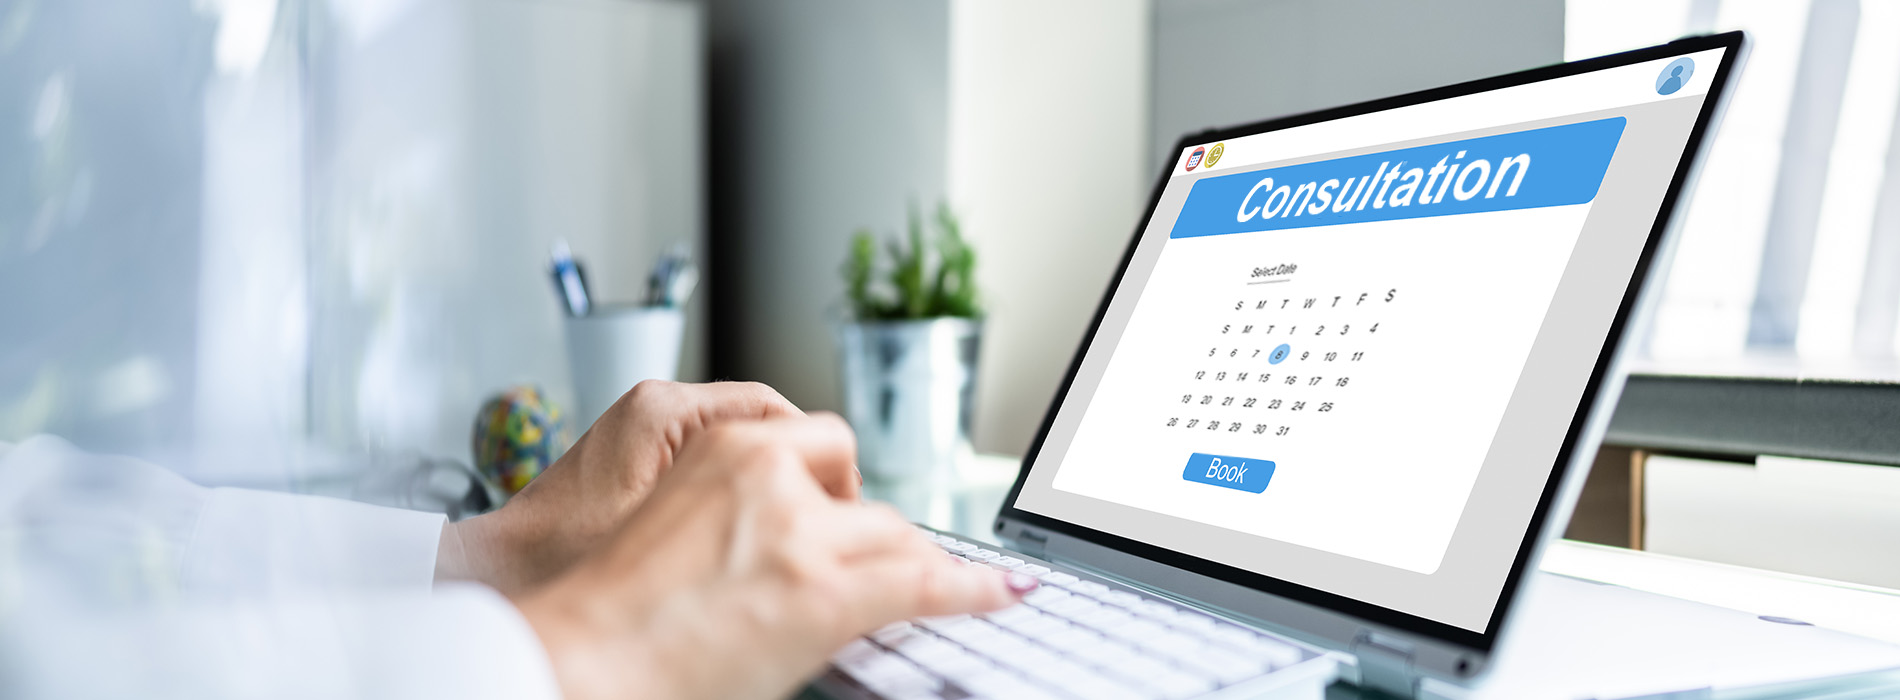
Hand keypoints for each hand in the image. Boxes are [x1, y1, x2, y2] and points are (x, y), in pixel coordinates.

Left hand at [439, 380, 806, 593]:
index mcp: (663, 412)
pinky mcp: (638, 460)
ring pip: (740, 444)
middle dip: (800, 472)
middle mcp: (655, 409)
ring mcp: (646, 433)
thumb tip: (813, 531)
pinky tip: (747, 539)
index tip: (841, 505)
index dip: (821, 458)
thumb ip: (741, 522)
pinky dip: (738, 494)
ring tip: (792, 532)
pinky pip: (710, 463)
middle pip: (763, 422)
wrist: (494, 576)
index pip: (774, 409)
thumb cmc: (557, 563)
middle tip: (825, 523)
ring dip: (771, 485)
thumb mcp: (664, 544)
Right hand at [512, 414, 1034, 699]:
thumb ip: (742, 516)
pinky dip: (972, 589)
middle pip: (868, 501)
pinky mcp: (826, 593)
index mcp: (728, 449)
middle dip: (875, 543)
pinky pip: (925, 583)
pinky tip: (1001, 593)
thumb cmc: (615, 616)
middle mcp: (771, 476)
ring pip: (896, 541)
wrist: (582, 660)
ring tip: (922, 595)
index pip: (826, 447)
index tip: (859, 518)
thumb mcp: (680, 528)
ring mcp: (803, 536)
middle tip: (870, 578)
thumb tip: (800, 549)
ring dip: (904, 572)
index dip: (848, 495)